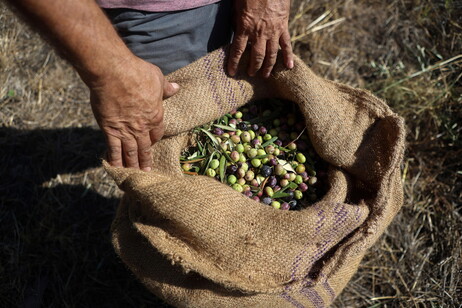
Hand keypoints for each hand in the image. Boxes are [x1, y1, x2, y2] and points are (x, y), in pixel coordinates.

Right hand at [89, 56, 179, 170]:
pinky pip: (113, 149)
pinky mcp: (110, 130)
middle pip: (144, 147)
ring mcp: (126, 130)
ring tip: (132, 175)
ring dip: (132, 165)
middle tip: (146, 172)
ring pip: (130, 152)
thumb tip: (176, 88)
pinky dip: (114, 159)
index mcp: (155, 116)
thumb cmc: (137, 72)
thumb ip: (166, 87)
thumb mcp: (157, 78)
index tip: (152, 144)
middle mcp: (142, 127)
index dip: (154, 140)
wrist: (113, 72)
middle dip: (145, 160)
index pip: (157, 133)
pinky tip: (114, 168)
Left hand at [228, 0, 293, 77]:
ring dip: (268, 66)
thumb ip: (236, 22)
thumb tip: (236, 32)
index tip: (232, 73)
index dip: (234, 63)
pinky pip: (286, 44)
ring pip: (271, 54)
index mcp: (245, 27)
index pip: (238, 50)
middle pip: (256, 56)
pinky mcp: (283, 27)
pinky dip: (288, 56)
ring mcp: (272, 31)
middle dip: (253, 67)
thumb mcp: (237, 8)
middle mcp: (259, 33)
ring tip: (265, 75)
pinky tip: (289, 67)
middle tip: (251, 74)